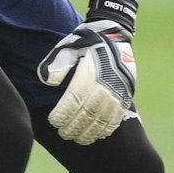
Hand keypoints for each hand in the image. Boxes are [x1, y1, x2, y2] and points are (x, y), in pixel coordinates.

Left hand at [37, 0, 138, 144]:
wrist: (113, 33)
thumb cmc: (85, 41)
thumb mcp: (68, 46)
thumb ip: (57, 63)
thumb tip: (47, 81)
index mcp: (89, 72)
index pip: (73, 100)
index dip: (63, 114)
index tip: (53, 121)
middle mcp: (105, 83)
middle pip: (87, 113)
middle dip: (74, 127)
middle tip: (63, 134)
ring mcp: (118, 90)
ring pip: (103, 118)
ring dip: (90, 131)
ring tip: (79, 139)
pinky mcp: (126, 93)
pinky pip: (117, 116)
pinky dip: (107, 128)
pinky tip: (98, 135)